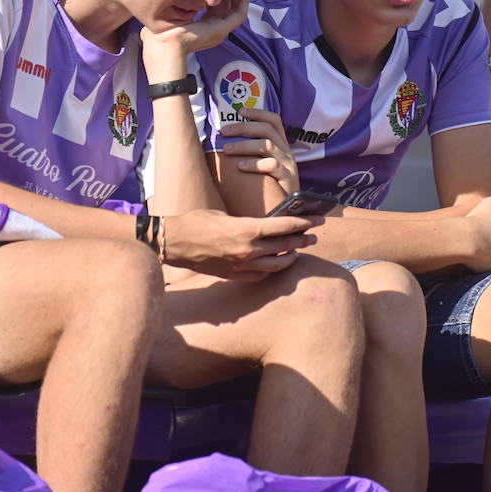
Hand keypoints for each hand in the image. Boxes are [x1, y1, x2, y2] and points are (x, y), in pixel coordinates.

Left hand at [141, 0, 248, 76]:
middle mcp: (213, 30)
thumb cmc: (158, 38)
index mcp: (201, 28)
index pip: (215, 8)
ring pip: (234, 8)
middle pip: (226, 5)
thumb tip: (164, 1)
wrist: (163, 47)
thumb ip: (168, 10)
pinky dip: (243, 0)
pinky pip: (240, 13)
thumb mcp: (164, 18)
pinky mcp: (222, 28)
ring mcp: (219, 30)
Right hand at [162, 209, 320, 280]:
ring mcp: (242, 265)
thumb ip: (248, 223)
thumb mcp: (226, 215)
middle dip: (303, 240)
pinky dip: (271, 269)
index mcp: (247, 229)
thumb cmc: (196, 222)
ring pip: (276, 265)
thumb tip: (264, 227)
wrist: (174, 242)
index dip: (304, 223)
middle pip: (285, 245)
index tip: (316, 220)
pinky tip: (275, 264)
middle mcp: (248, 249)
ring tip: (298, 252)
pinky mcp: (233, 275)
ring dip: (290, 257)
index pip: (285, 226)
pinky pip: (260, 275)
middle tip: (314, 237)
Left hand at [219, 107, 299, 193]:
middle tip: (224, 131)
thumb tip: (225, 141)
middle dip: (243, 127)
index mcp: (282, 145)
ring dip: (244, 145)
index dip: (257, 113)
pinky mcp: (288, 178)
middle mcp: (286, 151)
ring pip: (267, 145)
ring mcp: (289, 164)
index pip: (274, 120)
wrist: (288, 211)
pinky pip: (271, 165)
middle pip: (267, 129)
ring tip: (227, 149)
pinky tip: (240, 167)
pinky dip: (254, 164)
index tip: (240, 111)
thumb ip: (252, 153)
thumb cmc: (270, 187)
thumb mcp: (264, 166)